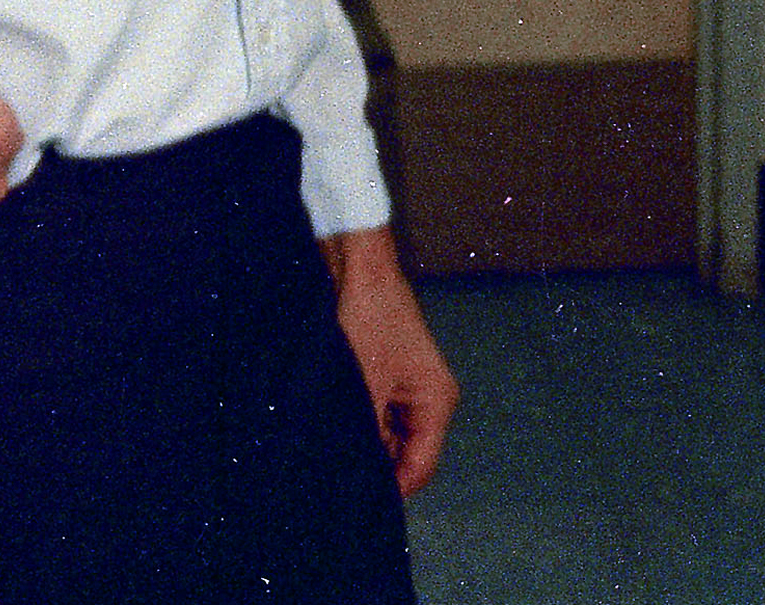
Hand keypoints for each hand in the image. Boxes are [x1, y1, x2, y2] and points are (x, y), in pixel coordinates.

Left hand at [322, 226, 457, 494]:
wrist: (352, 262)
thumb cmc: (366, 314)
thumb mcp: (363, 384)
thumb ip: (365, 433)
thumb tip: (354, 472)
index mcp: (436, 401)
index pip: (420, 466)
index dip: (391, 489)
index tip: (356, 502)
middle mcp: (426, 396)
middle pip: (404, 451)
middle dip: (373, 462)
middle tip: (335, 475)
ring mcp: (404, 383)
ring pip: (385, 432)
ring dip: (361, 439)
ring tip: (329, 449)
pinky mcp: (383, 372)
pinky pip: (372, 410)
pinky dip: (355, 419)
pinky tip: (329, 424)